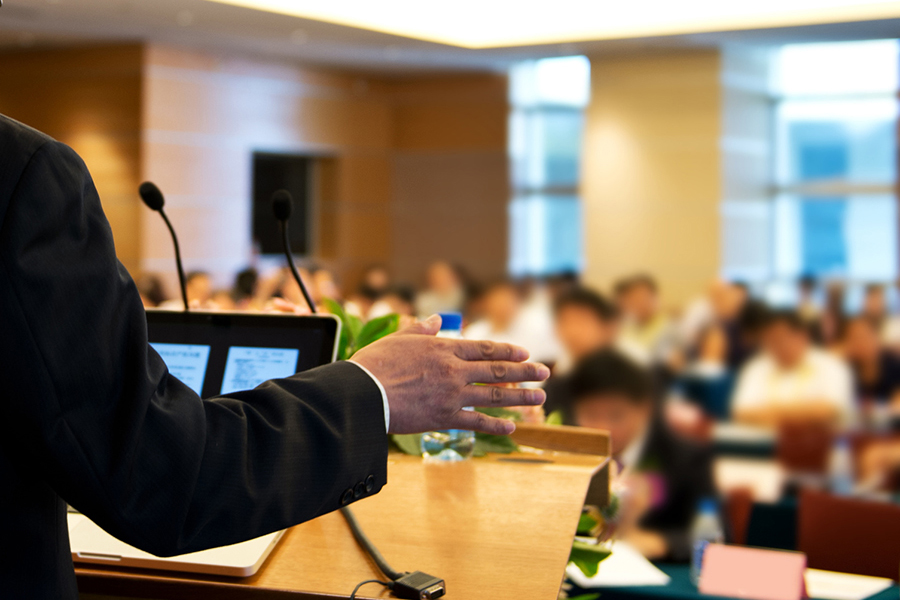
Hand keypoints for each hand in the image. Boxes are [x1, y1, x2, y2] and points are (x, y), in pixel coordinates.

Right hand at [351, 314, 549, 434]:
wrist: (362, 395)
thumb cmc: (375, 364)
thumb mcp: (398, 338)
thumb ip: (420, 329)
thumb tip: (434, 319)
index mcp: (443, 348)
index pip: (484, 348)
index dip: (508, 350)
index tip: (525, 353)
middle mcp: (454, 370)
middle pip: (497, 369)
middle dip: (525, 371)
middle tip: (545, 373)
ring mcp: (452, 395)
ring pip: (494, 395)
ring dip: (520, 396)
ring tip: (540, 397)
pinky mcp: (444, 418)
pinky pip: (477, 422)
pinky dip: (496, 424)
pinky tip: (512, 426)